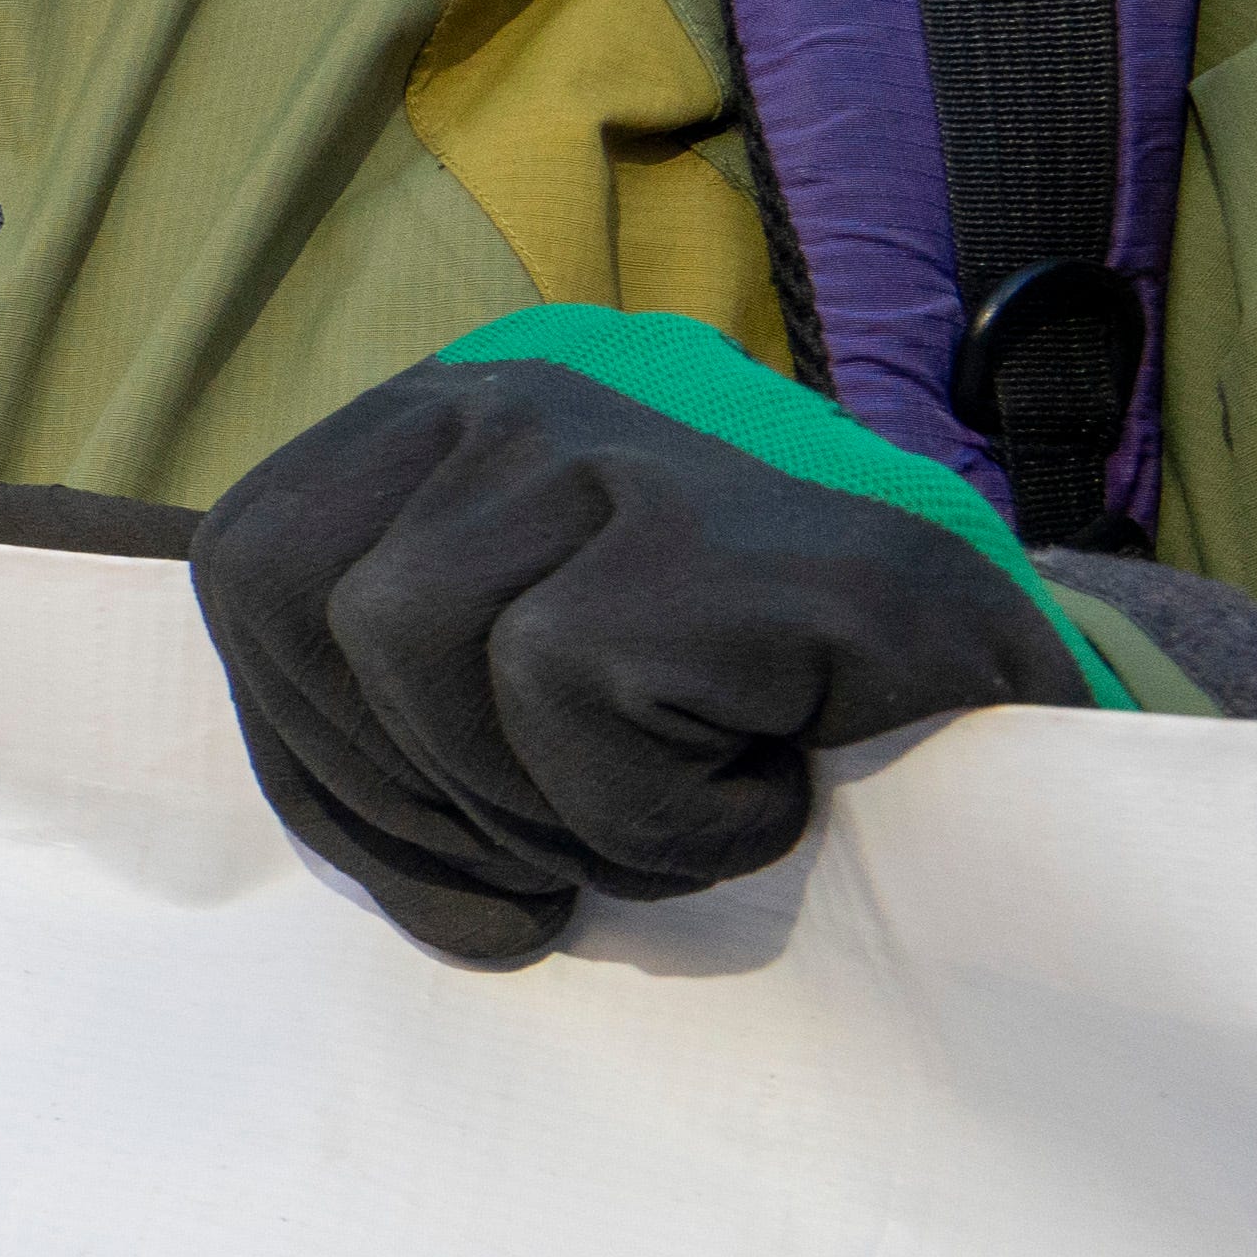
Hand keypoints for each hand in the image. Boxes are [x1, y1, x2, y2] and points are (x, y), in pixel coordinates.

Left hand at [192, 323, 1093, 965]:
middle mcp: (515, 393)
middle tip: (559, 864)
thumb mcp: (534, 686)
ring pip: (412, 649)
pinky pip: (565, 696)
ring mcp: (611, 435)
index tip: (430, 851)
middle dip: (409, 792)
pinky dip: (653, 810)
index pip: (250, 568)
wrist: (1006, 700)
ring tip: (676, 814)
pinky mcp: (702, 522)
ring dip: (539, 805)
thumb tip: (349, 845)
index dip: (310, 748)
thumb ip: (398, 714)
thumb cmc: (755, 707)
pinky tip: (763, 794)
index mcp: (443, 422)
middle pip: (305, 612)